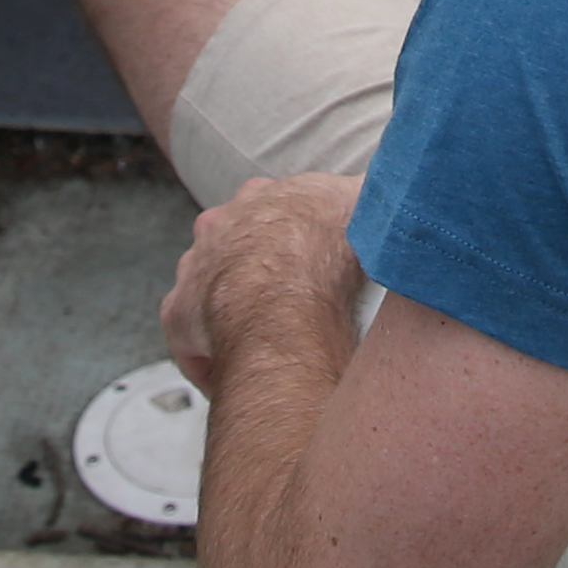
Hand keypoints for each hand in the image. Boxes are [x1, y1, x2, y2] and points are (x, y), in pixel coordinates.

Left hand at [161, 172, 365, 393]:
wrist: (291, 289)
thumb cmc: (330, 245)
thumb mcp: (364, 202)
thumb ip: (371, 194)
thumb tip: (388, 190)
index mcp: (262, 198)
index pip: (270, 214)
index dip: (290, 242)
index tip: (308, 266)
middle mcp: (221, 225)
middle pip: (233, 248)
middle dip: (254, 273)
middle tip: (288, 308)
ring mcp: (196, 267)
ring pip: (209, 292)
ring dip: (231, 316)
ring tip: (266, 346)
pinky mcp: (179, 313)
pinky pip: (190, 342)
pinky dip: (209, 362)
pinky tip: (235, 377)